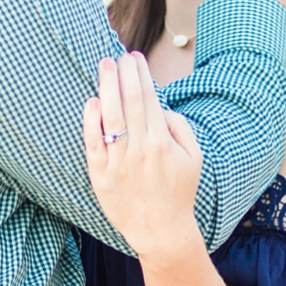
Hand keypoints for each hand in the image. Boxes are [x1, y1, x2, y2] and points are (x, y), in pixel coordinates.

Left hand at [83, 52, 203, 262]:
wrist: (161, 231)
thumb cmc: (178, 192)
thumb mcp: (194, 158)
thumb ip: (180, 127)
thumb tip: (160, 107)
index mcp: (162, 142)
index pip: (148, 98)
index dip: (141, 75)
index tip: (135, 57)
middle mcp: (139, 149)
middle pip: (129, 102)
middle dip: (123, 74)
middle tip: (117, 55)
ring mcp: (118, 162)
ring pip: (110, 117)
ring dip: (107, 87)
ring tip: (104, 66)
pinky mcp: (101, 176)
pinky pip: (93, 143)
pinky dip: (91, 121)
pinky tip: (92, 101)